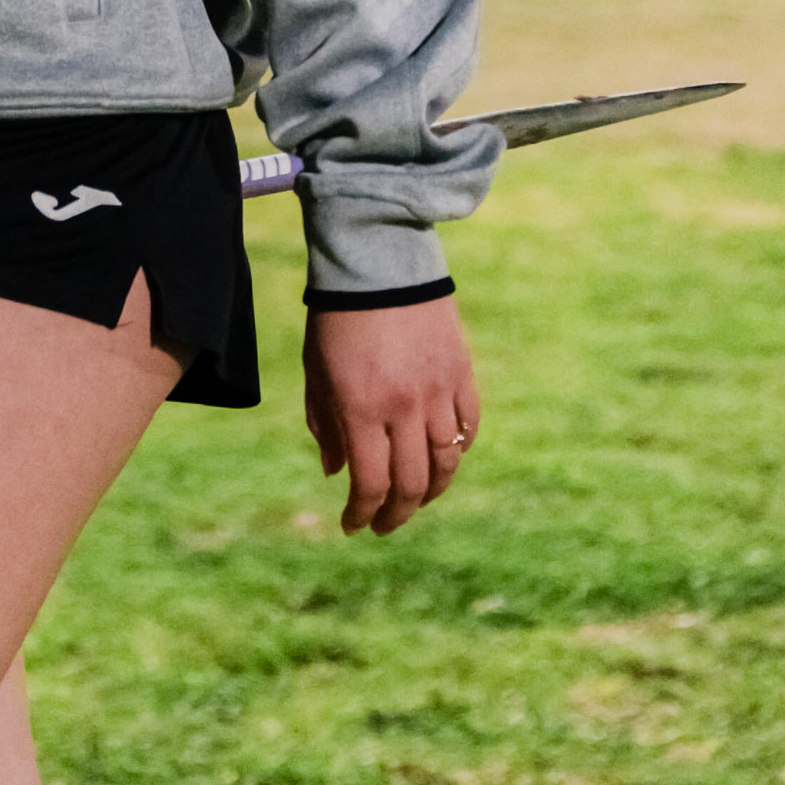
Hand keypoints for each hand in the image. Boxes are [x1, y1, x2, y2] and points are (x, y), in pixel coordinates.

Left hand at [303, 293, 479, 534]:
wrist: (379, 259)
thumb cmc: (337, 317)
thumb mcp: (317, 371)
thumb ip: (325, 425)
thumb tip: (336, 473)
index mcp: (361, 408)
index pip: (370, 484)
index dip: (362, 513)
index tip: (353, 525)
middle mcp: (403, 407)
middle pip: (411, 484)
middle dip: (396, 514)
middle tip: (384, 524)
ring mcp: (438, 391)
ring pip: (446, 463)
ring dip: (430, 491)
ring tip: (414, 500)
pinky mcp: (462, 373)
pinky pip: (468, 427)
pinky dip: (457, 450)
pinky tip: (442, 458)